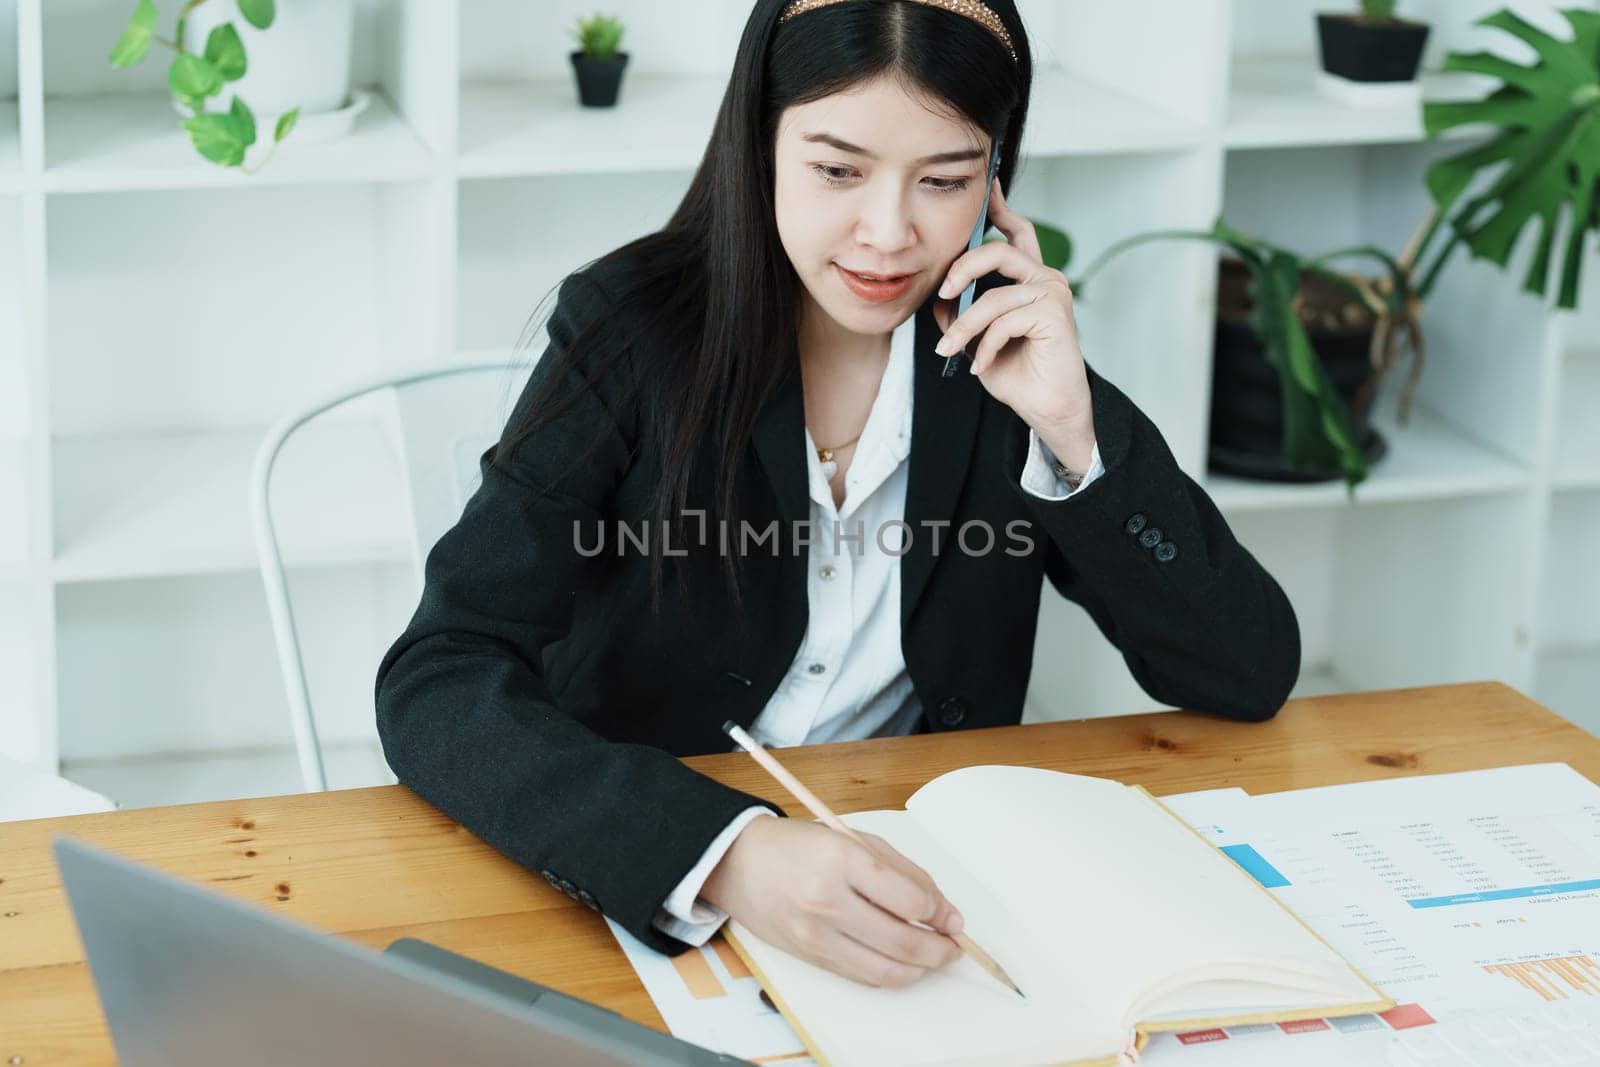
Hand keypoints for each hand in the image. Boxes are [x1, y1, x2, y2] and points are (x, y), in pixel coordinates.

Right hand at [700, 817, 965, 987]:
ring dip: (920, 968)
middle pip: (902, 941)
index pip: (908, 899)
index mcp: (841, 860)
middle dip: (939, 949)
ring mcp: (816, 934)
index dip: (940, 912)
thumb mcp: (852, 839)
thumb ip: (901, 870)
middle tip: (954, 945)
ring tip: (933, 957)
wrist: (739, 863)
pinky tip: (901, 960)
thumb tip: (941, 909)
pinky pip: (862, 975)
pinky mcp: (810, 956)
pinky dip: (890, 973)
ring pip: (885, 969)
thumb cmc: (798, 845)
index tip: (952, 917)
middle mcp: (828, 901)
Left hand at [933, 178, 1097, 469]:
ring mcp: (1052, 294)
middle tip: (944, 292)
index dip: (1001, 208)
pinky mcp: (1054, 314)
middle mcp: (1043, 279)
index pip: (1016, 233)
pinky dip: (985, 346)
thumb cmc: (1016, 373)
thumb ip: (961, 313)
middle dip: (963, 269)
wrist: (1046, 409)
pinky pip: (1004, 320)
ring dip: (965, 327)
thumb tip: (939, 296)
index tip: (986, 185)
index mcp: (1028, 279)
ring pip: (993, 296)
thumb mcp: (976, 339)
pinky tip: (981, 366)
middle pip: (998, 251)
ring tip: (951, 350)